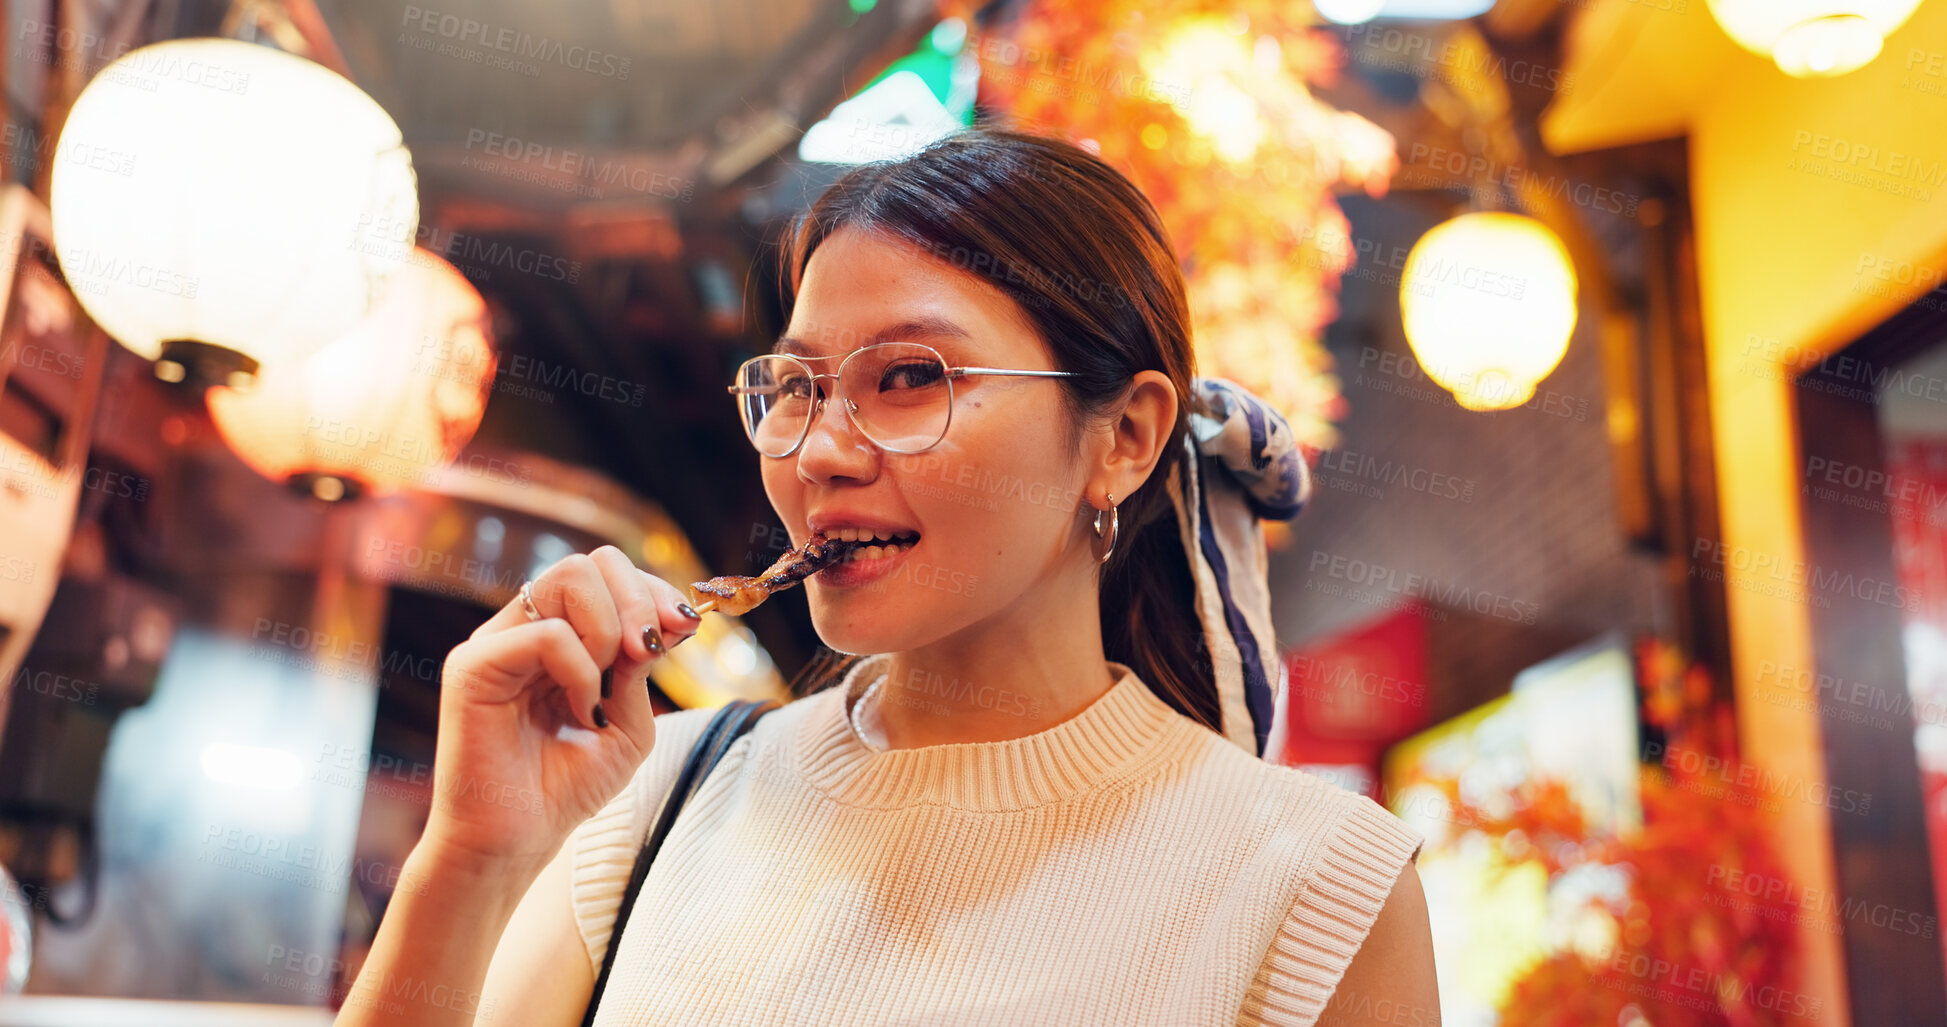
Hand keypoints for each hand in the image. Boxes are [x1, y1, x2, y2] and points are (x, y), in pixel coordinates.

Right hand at [418, 545, 699, 872]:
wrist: (517, 843)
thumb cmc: (566, 788)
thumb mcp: (629, 723)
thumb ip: (641, 666)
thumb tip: (664, 620)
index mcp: (558, 635)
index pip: (607, 573)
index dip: (653, 590)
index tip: (685, 629)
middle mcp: (524, 627)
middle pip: (591, 562)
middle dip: (639, 599)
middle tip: (649, 652)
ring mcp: (495, 642)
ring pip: (569, 578)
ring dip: (608, 630)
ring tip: (602, 692)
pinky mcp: (472, 666)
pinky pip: (547, 633)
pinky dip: (580, 671)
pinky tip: (579, 712)